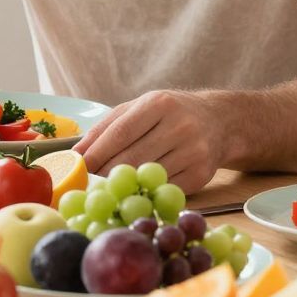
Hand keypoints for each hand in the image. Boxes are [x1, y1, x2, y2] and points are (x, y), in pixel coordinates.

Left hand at [73, 90, 222, 193]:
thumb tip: (77, 153)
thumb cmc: (170, 113)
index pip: (120, 133)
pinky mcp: (201, 174)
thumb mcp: (140, 107)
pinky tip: (135, 192)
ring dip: (123, 185)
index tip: (78, 166)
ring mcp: (193, 151)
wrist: (219, 121)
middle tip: (87, 182)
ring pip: (146, 176)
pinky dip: (145, 192)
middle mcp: (179, 125)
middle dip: (105, 172)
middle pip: (131, 157)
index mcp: (160, 104)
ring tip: (107, 188)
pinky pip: (164, 188)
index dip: (97, 152)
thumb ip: (107, 126)